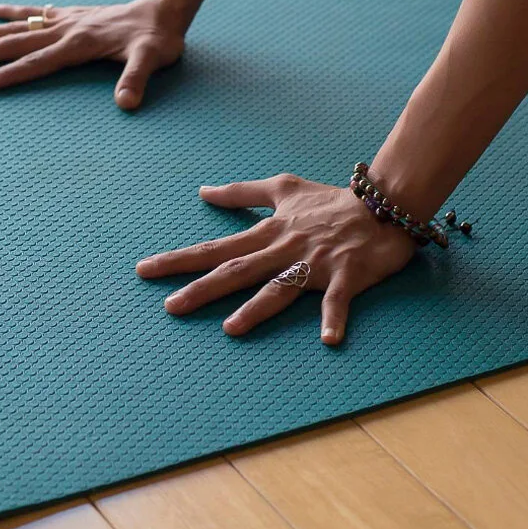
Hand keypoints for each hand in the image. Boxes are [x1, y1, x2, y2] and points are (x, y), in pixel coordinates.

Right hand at [0, 0, 185, 109]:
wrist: (163, 10)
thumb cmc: (157, 39)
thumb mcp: (152, 59)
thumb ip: (136, 80)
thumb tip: (126, 104)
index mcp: (79, 44)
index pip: (37, 62)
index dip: (9, 74)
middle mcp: (65, 30)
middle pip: (14, 42)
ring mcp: (64, 20)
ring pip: (15, 27)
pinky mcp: (68, 15)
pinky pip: (32, 12)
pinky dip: (10, 11)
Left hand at [136, 173, 416, 344]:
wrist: (382, 202)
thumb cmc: (332, 200)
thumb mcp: (283, 188)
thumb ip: (241, 193)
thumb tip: (203, 192)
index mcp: (268, 233)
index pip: (216, 248)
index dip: (180, 259)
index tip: (146, 270)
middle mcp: (284, 249)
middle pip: (237, 271)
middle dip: (202, 288)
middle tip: (170, 307)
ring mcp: (314, 263)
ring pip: (280, 287)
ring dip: (257, 308)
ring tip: (231, 328)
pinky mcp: (346, 275)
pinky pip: (339, 300)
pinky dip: (335, 318)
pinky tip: (329, 340)